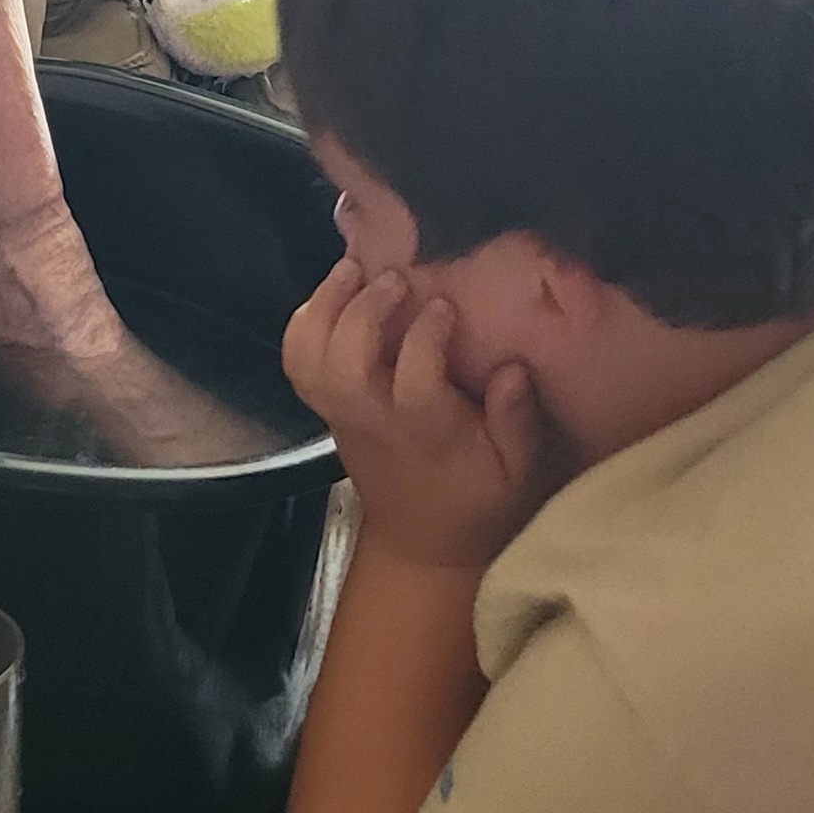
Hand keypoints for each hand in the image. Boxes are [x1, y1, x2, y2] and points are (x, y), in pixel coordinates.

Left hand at [282, 259, 548, 573]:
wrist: (421, 543)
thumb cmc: (476, 500)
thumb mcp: (517, 470)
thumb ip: (515, 419)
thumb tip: (512, 369)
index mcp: (423, 431)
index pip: (413, 377)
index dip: (426, 334)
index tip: (445, 306)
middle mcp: (372, 419)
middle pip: (344, 362)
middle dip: (363, 311)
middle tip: (393, 277)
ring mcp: (340, 413)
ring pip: (308, 359)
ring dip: (322, 308)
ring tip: (351, 269)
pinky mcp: (326, 407)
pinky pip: (297, 362)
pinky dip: (304, 323)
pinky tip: (331, 294)